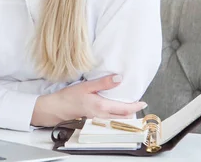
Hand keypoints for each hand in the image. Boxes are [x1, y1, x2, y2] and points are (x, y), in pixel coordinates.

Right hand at [31, 75, 146, 126]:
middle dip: (133, 112)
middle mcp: (103, 116)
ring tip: (129, 106)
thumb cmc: (69, 97)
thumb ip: (103, 82)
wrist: (58, 107)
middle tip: (138, 103)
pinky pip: (111, 120)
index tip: (143, 102)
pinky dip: (117, 116)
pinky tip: (115, 109)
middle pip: (124, 118)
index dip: (136, 106)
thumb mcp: (87, 86)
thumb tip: (119, 78)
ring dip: (125, 115)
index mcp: (102, 107)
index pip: (125, 109)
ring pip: (118, 120)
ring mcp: (99, 120)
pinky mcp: (95, 120)